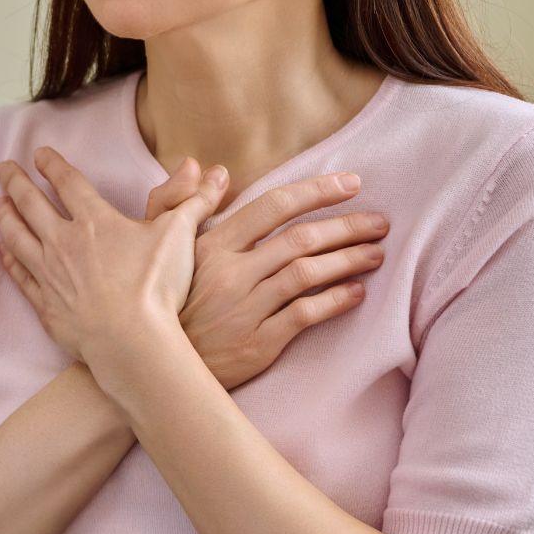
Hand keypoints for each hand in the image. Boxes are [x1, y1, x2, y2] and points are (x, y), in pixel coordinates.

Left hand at [0, 145, 228, 370]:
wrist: (131, 341)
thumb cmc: (155, 287)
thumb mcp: (179, 236)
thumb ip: (193, 202)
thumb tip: (217, 172)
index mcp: (94, 221)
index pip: (67, 183)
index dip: (52, 165)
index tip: (39, 154)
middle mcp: (63, 242)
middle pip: (30, 204)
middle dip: (14, 182)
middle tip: (2, 168)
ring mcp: (50, 274)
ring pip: (18, 237)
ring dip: (5, 217)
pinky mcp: (46, 305)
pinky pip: (20, 276)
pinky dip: (9, 261)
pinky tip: (3, 252)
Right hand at [143, 161, 387, 387]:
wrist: (153, 365)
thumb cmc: (163, 302)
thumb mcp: (161, 248)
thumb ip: (182, 202)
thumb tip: (209, 168)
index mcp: (212, 244)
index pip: (273, 206)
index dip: (317, 191)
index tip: (352, 182)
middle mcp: (230, 272)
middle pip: (300, 239)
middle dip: (347, 226)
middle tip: (380, 222)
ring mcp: (245, 308)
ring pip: (308, 274)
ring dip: (348, 260)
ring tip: (376, 254)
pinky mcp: (257, 343)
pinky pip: (305, 315)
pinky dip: (335, 301)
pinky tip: (357, 293)